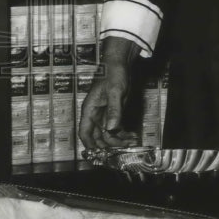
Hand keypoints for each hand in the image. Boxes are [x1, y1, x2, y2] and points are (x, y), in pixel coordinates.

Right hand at [77, 36, 139, 150]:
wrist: (121, 64)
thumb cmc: (113, 74)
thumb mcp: (115, 92)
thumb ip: (113, 110)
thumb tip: (111, 128)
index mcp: (90, 109)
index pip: (85, 132)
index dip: (89, 145)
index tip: (98, 154)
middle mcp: (96, 114)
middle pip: (98, 136)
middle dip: (110, 144)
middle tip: (123, 149)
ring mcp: (105, 114)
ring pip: (109, 133)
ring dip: (119, 140)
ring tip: (132, 142)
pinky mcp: (114, 112)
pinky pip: (117, 127)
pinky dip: (124, 133)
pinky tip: (133, 136)